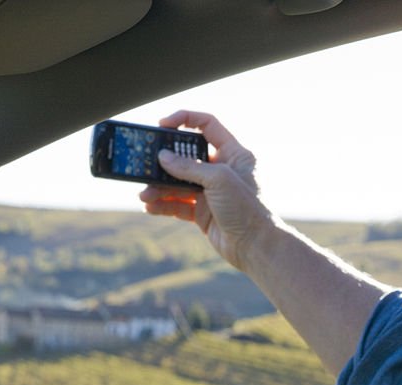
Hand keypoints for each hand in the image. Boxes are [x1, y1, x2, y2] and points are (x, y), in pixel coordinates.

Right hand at [140, 110, 271, 270]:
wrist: (256, 246)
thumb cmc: (248, 209)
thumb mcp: (219, 180)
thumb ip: (189, 167)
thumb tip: (163, 157)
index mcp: (234, 154)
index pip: (207, 125)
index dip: (185, 119)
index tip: (162, 124)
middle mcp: (222, 170)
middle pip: (187, 156)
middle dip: (165, 161)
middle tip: (145, 162)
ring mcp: (212, 192)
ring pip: (179, 183)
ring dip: (159, 187)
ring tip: (145, 195)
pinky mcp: (203, 212)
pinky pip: (178, 204)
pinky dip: (164, 205)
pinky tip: (150, 206)